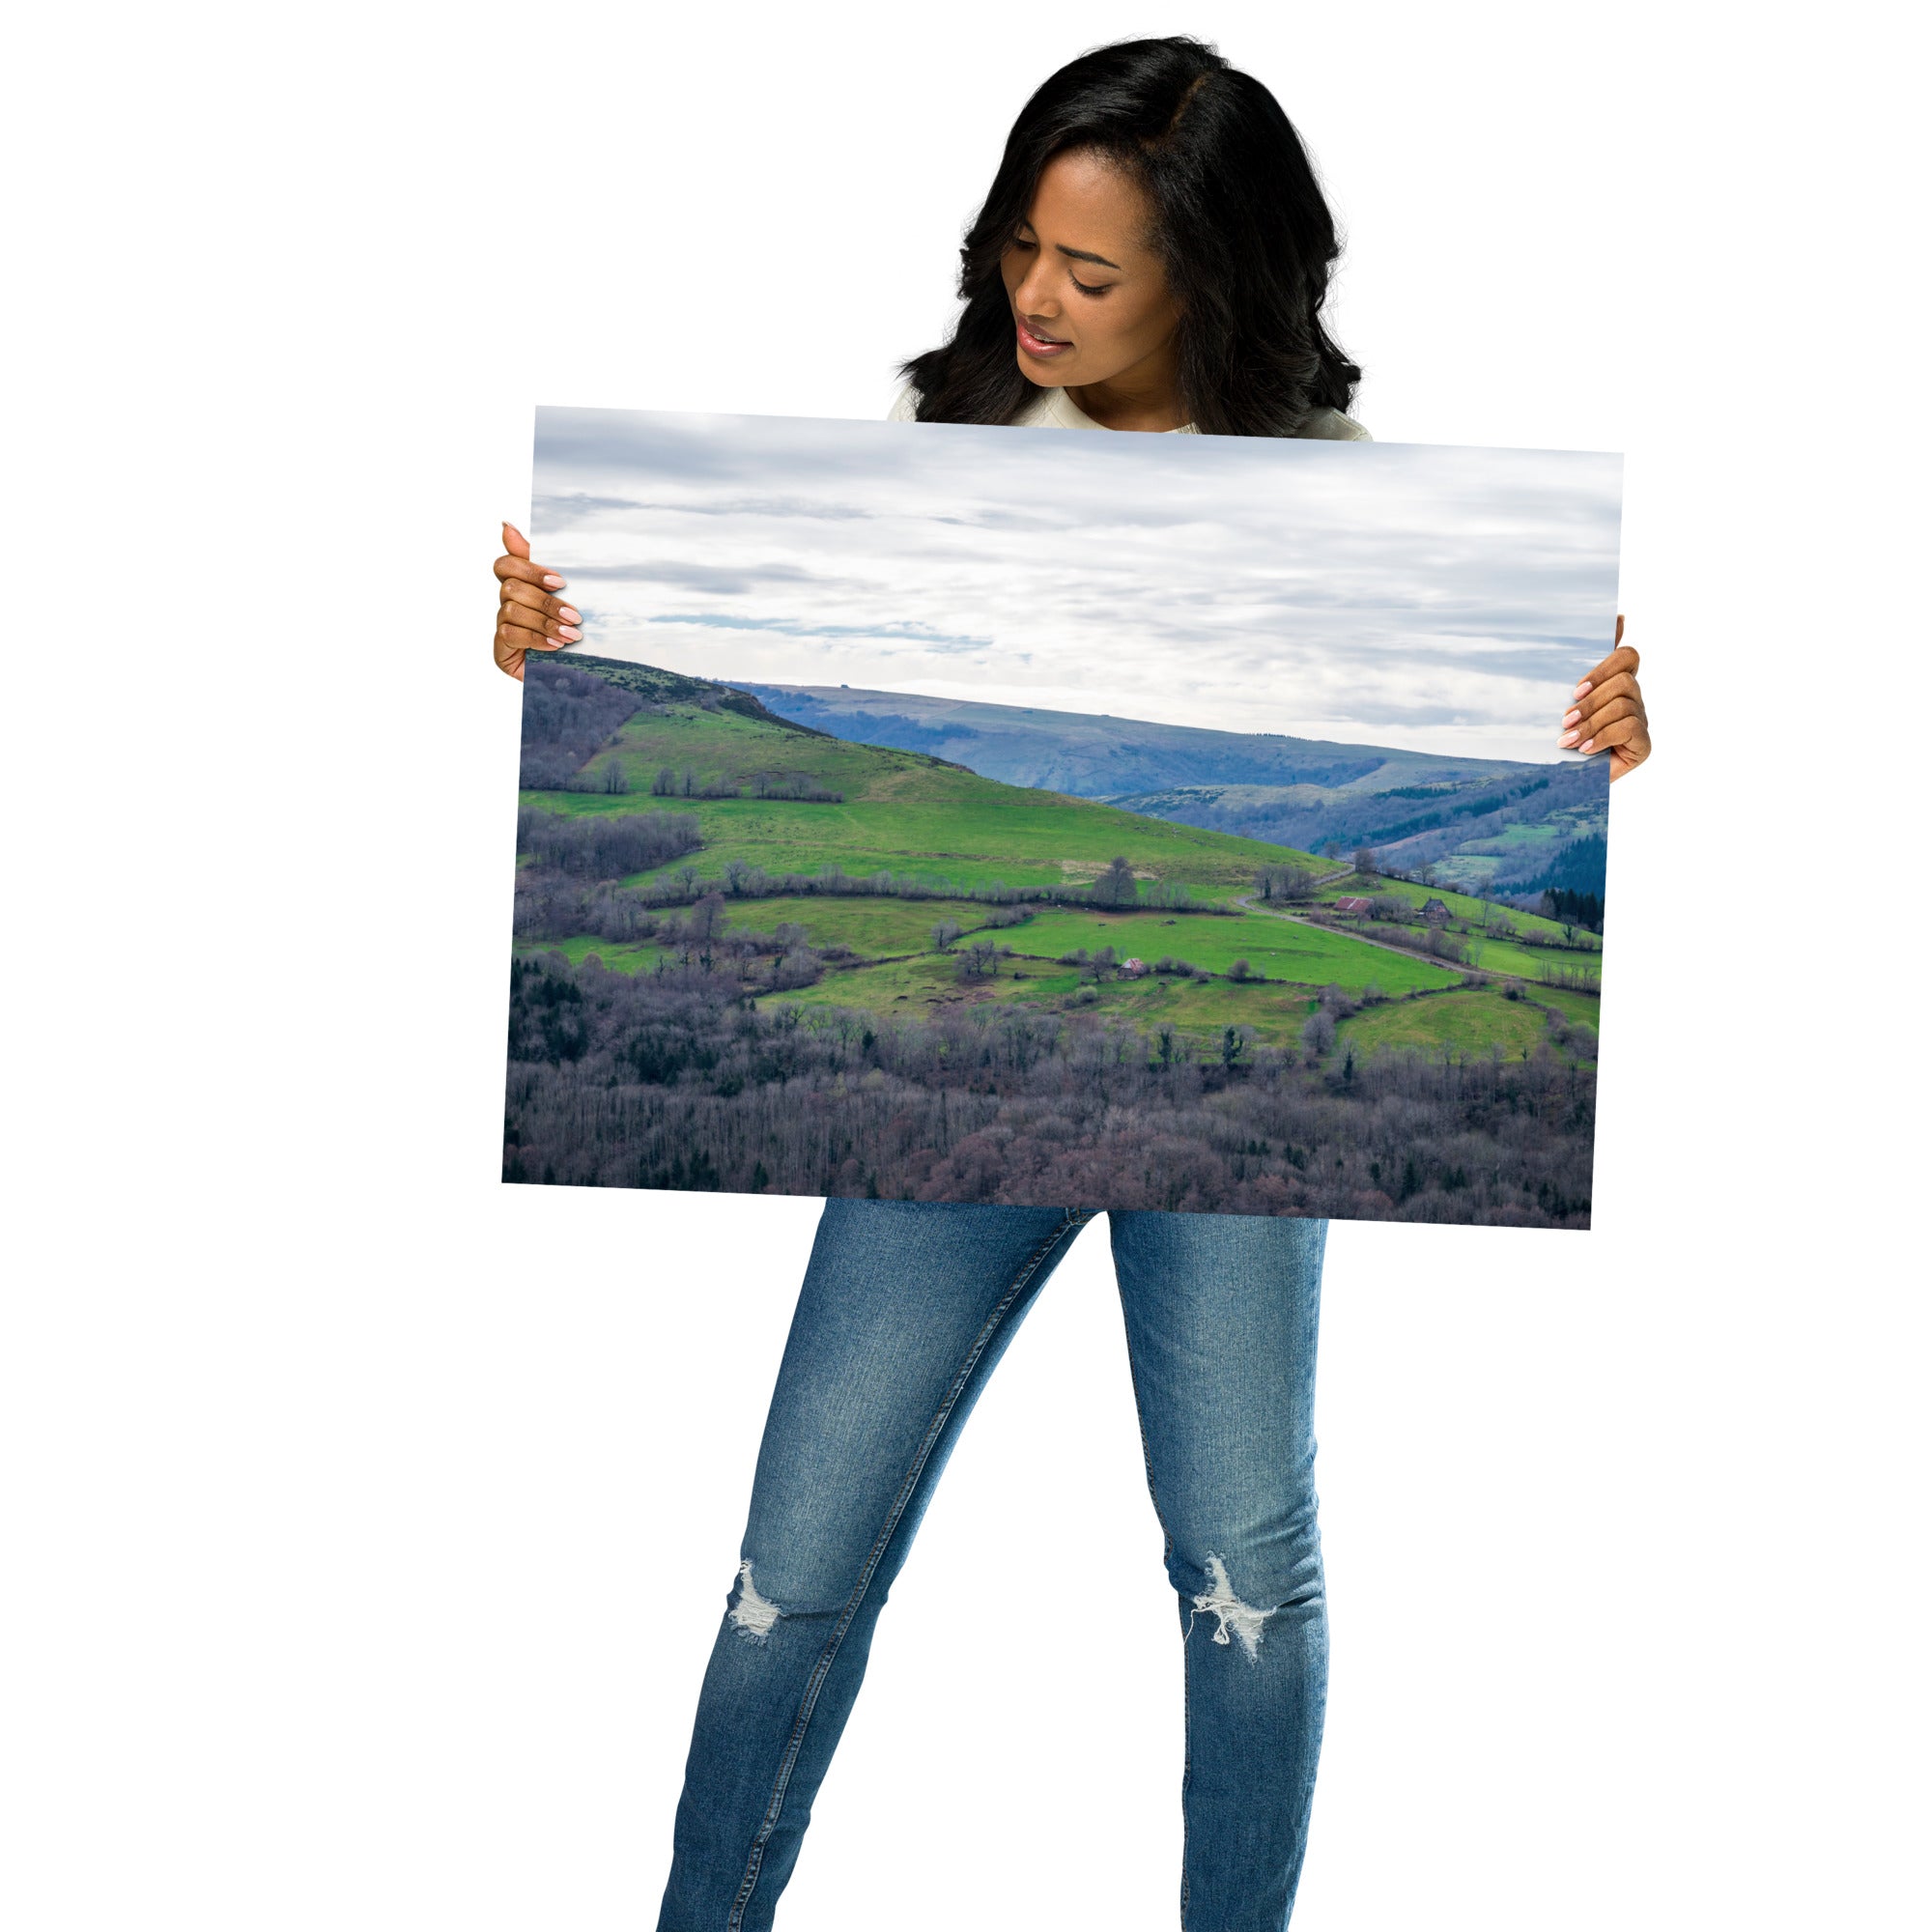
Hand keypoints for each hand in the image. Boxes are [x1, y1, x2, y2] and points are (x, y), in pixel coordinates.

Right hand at [492, 522, 580, 681]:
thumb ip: (542, 564)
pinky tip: (555, 646)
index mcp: (522, 587)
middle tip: (575, 615)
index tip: (559, 582)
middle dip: (546, 601)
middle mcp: (507, 604)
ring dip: (545, 621)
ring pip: (511, 610)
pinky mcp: (501, 650)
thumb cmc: (573, 632)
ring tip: (571, 635)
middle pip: (511, 587)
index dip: (529, 568)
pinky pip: (509, 634)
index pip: (506, 564)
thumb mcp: (568, 596)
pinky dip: (535, 638)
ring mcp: (502, 627)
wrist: (579, 676)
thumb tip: (505, 525)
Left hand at [1560, 615, 1650, 779]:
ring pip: (1623, 704)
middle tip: (1565, 719)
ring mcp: (1641, 721)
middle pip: (1624, 680)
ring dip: (1591, 722)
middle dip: (1590, 701)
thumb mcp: (1562, 700)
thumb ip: (1579, 665)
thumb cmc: (1560, 736)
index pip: (1627, 655)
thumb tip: (1616, 617)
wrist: (1561, 781)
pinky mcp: (1643, 745)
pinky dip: (1602, 737)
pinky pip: (1630, 727)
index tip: (1576, 689)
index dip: (1605, 666)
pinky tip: (1584, 750)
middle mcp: (1633, 699)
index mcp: (1615, 683)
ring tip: (1568, 739)